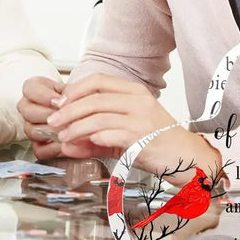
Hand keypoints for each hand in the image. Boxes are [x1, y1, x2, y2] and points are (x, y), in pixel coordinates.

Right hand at [18, 76, 65, 160]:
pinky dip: (54, 148)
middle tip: (65, 117)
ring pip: (32, 130)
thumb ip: (68, 93)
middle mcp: (26, 107)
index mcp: (32, 88)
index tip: (59, 101)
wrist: (79, 111)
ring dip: (52, 131)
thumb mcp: (72, 88)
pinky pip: (39, 150)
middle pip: (28, 111)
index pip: (29, 89)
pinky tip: (66, 143)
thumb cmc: (73, 97)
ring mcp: (29, 127)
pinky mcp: (36, 145)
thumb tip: (64, 103)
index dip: (44, 96)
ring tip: (68, 129)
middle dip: (49, 115)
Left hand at [46, 73, 220, 180]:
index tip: (60, 102)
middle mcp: (138, 100)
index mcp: (134, 91)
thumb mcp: (125, 132)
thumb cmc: (156, 143)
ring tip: (63, 137)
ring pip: (97, 116)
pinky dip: (89, 139)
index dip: (76, 89)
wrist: (186, 158)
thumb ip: (97, 134)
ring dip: (75, 127)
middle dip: (69, 109)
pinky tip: (80, 144)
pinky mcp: (141, 137)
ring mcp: (140, 117)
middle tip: (53, 121)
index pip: (99, 80)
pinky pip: (108, 134)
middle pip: (94, 97)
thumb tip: (67, 140)